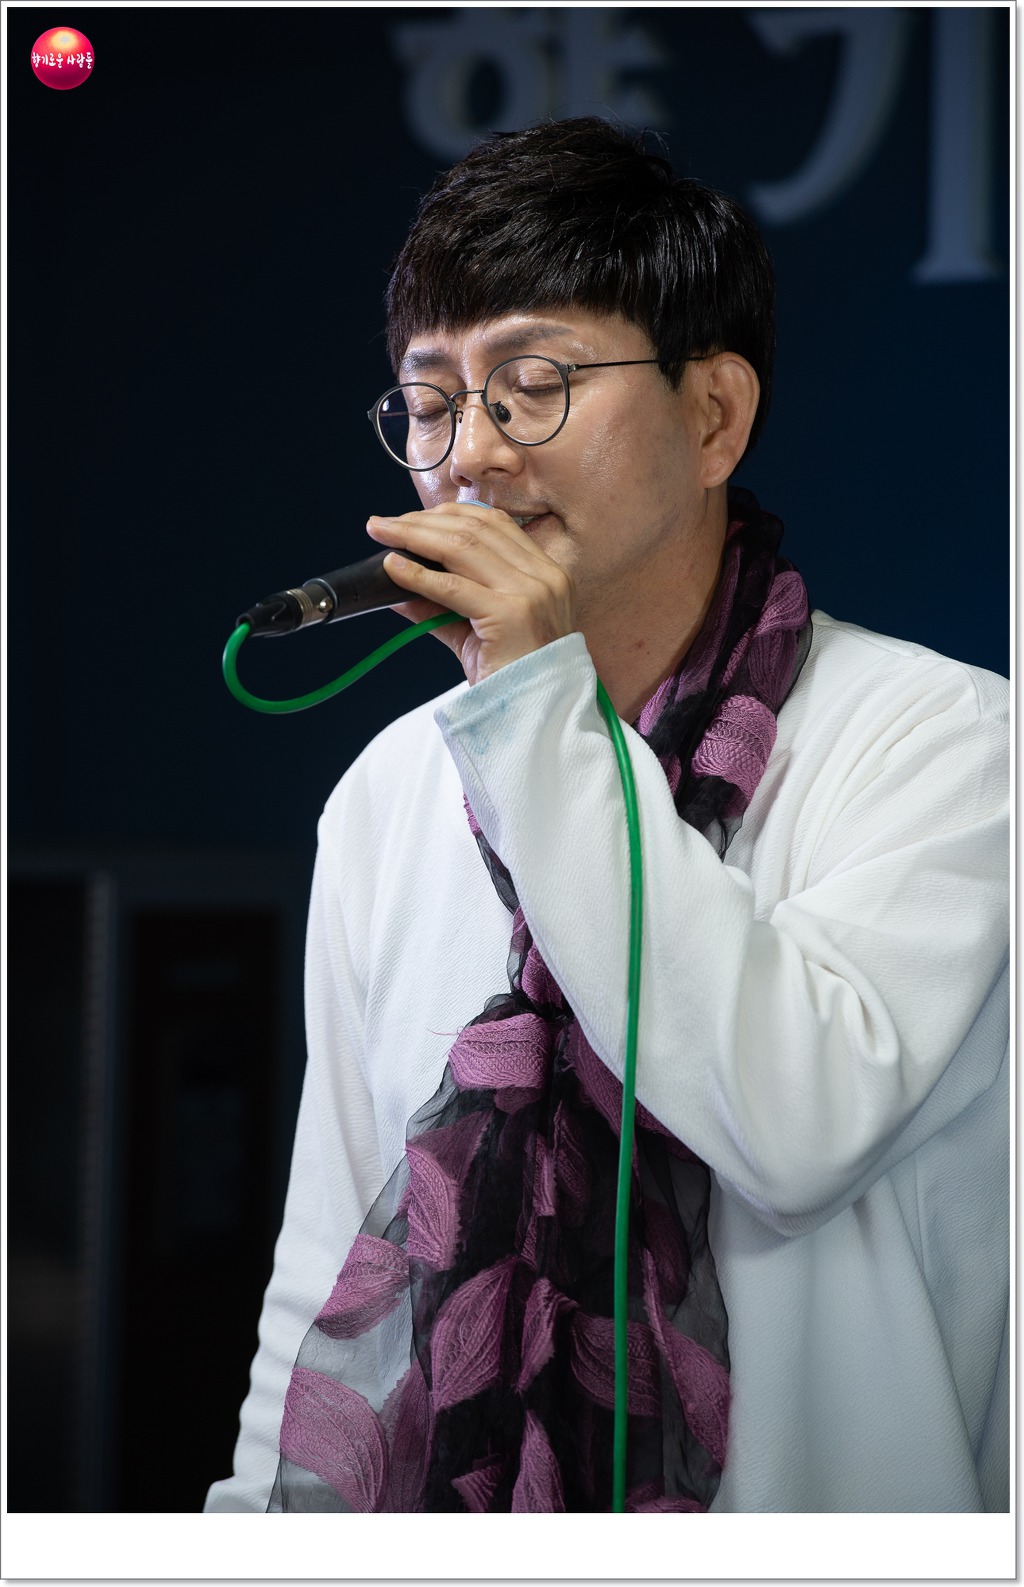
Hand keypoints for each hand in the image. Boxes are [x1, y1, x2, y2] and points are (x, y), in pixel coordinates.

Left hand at [366, 503, 576, 685]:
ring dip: (414, 536)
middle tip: (383, 524)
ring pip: (462, 547)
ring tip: (381, 533)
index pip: (495, 524)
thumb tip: (397, 582)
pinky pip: (453, 587)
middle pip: (475, 529)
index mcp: (546, 573)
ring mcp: (530, 594)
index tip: (413, 517)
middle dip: (423, 521)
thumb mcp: (477, 631)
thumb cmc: (513, 675)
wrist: (536, 716)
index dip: (449, 514)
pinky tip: (394, 567)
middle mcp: (544, 577)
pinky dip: (418, 574)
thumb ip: (442, 604)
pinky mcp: (510, 615)